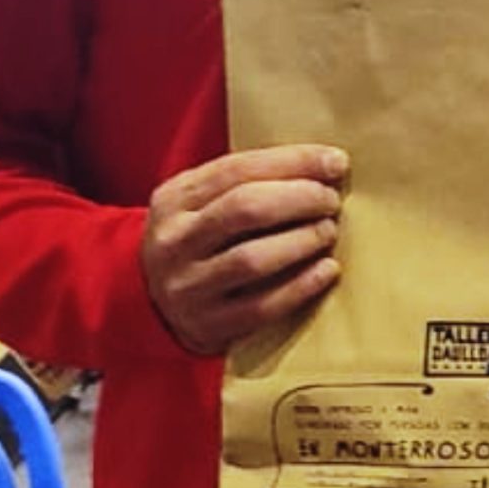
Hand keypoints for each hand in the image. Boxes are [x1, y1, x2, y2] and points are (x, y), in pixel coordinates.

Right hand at [141, 145, 347, 355]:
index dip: (293, 162)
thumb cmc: (200, 241)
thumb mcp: (201, 203)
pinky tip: (328, 269)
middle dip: (300, 199)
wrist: (152, 305)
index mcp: (173, 200)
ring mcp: (187, 286)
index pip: (237, 169)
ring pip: (253, 258)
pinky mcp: (208, 325)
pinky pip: (263, 305)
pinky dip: (302, 286)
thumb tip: (323, 163)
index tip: (336, 162)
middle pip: (245, 209)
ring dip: (302, 240)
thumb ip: (246, 181)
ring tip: (328, 231)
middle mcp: (174, 242)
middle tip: (331, 200)